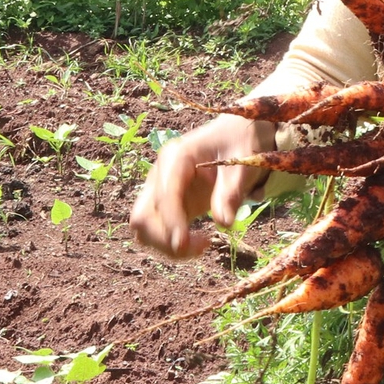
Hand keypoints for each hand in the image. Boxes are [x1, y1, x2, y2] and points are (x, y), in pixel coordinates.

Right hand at [128, 114, 274, 259]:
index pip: (164, 194)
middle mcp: (160, 174)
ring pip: (144, 228)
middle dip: (164, 238)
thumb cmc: (239, 145)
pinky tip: (200, 243)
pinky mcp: (167, 206)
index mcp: (176, 156)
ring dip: (166, 246)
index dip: (171, 221)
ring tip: (203, 246)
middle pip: (143, 215)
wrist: (236, 137)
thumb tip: (223, 224)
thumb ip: (230, 193)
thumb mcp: (240, 166)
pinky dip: (172, 244)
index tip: (183, 243)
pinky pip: (157, 231)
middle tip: (201, 247)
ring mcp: (159, 190)